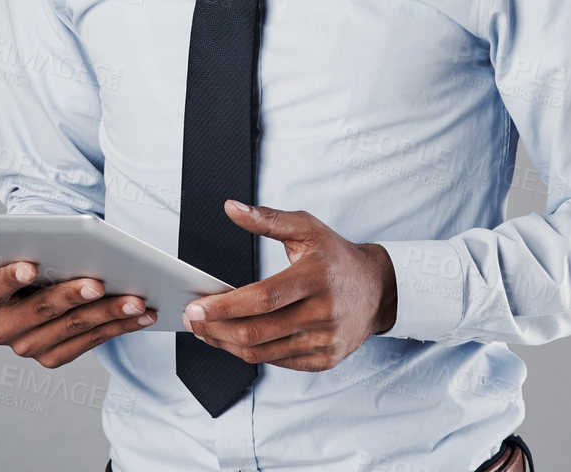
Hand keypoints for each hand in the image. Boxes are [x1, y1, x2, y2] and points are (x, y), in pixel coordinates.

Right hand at [0, 256, 157, 367]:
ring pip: (71, 328)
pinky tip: (141, 315)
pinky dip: (119, 328)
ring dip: (107, 313)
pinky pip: (90, 343)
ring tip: (135, 298)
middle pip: (38, 311)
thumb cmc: (31, 256)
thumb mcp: (12, 248)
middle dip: (71, 296)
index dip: (10, 277)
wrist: (43, 280)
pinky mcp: (53, 357)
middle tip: (98, 282)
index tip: (31, 264)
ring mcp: (27, 347)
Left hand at [180, 200, 396, 371]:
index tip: (196, 307)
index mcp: (314, 278)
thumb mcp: (307, 228)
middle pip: (258, 331)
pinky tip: (233, 341)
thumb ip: (267, 219)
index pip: (262, 298)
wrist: (380, 289)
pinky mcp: (327, 359)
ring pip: (264, 352)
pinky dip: (252, 354)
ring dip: (227, 344)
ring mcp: (326, 340)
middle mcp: (323, 313)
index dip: (225, 306)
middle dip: (216, 329)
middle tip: (191, 320)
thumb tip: (230, 208)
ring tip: (205, 331)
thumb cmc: (336, 256)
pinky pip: (280, 362)